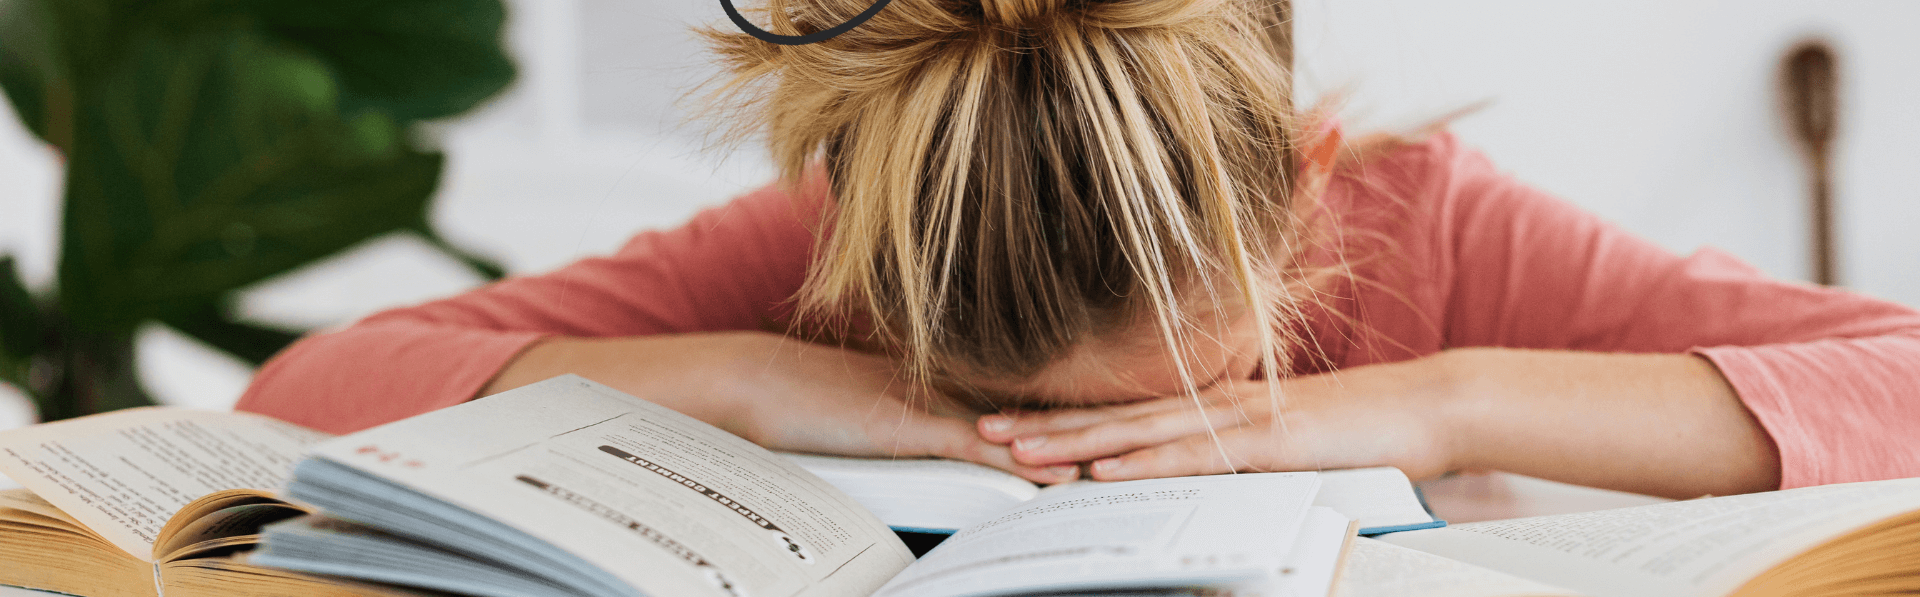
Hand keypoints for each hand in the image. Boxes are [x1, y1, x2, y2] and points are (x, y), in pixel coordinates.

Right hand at [487, 331, 1082, 483]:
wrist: (755, 385)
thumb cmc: (813, 408)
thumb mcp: (885, 418)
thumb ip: (931, 432)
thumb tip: (975, 454)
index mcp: (955, 385)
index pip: (1037, 404)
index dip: (1090, 417)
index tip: (1139, 434)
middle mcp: (955, 389)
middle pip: (1048, 412)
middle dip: (1105, 432)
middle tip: (1160, 450)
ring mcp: (936, 404)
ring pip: (1024, 429)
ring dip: (1075, 449)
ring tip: (1127, 472)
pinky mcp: (910, 425)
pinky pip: (977, 443)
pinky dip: (1019, 459)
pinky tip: (1056, 478)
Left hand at [974, 357, 1457, 481]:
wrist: (1426, 408)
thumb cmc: (1363, 428)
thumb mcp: (1285, 444)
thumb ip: (1237, 451)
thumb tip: (1199, 471)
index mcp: (1213, 406)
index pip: (1125, 414)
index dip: (1067, 419)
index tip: (1013, 424)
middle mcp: (1213, 406)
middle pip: (1114, 418)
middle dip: (1045, 427)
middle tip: (983, 431)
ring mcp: (1237, 420)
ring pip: (1138, 433)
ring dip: (1074, 442)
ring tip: (1017, 450)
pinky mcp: (1266, 441)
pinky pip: (1193, 455)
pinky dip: (1143, 461)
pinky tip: (1103, 468)